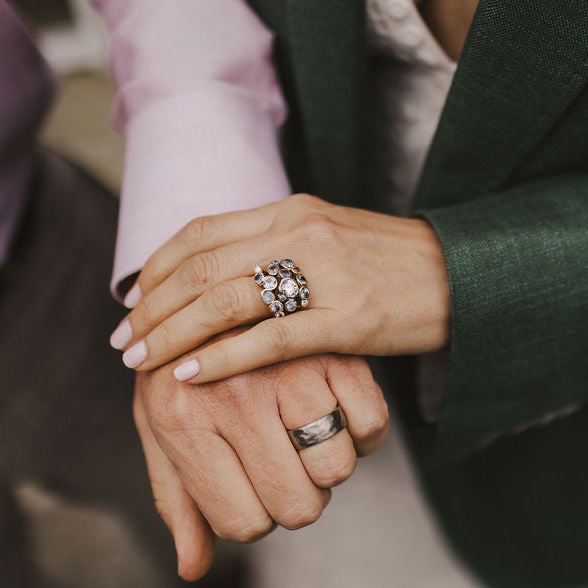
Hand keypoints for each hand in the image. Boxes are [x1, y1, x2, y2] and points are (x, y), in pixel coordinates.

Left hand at [109, 194, 451, 382]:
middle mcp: (299, 232)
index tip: (133, 302)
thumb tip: (221, 276)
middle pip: (201, 267)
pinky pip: (269, 338)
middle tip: (123, 341)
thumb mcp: (330, 239)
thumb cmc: (394, 265)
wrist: (465, 275)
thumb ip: (276, 248)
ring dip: (172, 333)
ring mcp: (324, 273)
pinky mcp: (348, 318)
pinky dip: (221, 359)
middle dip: (152, 307)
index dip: (157, 268)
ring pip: (224, 301)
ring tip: (141, 361)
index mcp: (291, 211)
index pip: (201, 232)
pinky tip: (191, 376)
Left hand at [134, 347, 388, 579]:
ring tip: (301, 435)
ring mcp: (290, 369)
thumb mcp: (159, 430)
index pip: (243, 524)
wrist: (209, 286)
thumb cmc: (180, 370)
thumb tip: (193, 569)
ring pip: (336, 468)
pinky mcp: (334, 350)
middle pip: (298, 506)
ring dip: (325, 465)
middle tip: (276, 466)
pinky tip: (331, 412)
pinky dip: (359, 432)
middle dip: (293, 500)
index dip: (250, 519)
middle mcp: (237, 395)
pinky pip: (370, 426)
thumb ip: (177, 501)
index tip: (244, 491)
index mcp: (185, 421)